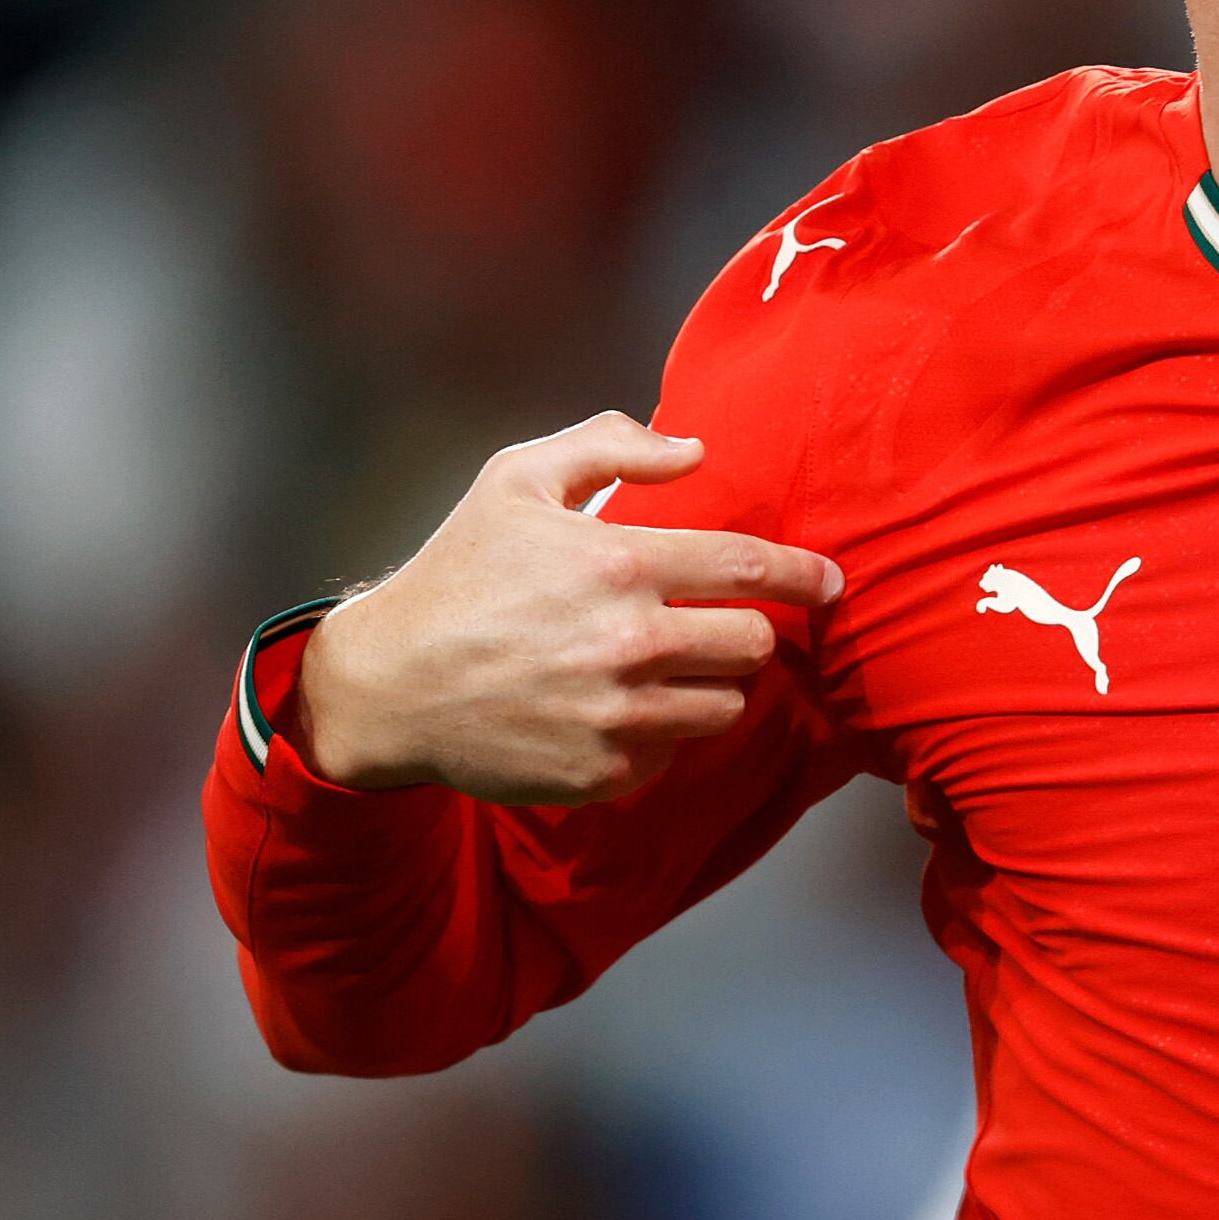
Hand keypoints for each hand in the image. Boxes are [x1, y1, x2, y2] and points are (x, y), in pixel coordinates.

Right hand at [296, 413, 842, 805]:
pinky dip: (662, 731)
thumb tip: (697, 450)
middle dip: (744, 630)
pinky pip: (675, 752)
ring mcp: (620, 715)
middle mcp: (630, 643)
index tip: (830, 582)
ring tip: (662, 667)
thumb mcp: (515, 481)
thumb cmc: (458, 574)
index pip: (753, 569)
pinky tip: (616, 708)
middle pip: (753, 642)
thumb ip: (610, 448)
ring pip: (727, 704)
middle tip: (709, 624)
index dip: (806, 575)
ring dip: (710, 684)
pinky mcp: (605, 771)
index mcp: (620, 565)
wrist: (388, 686)